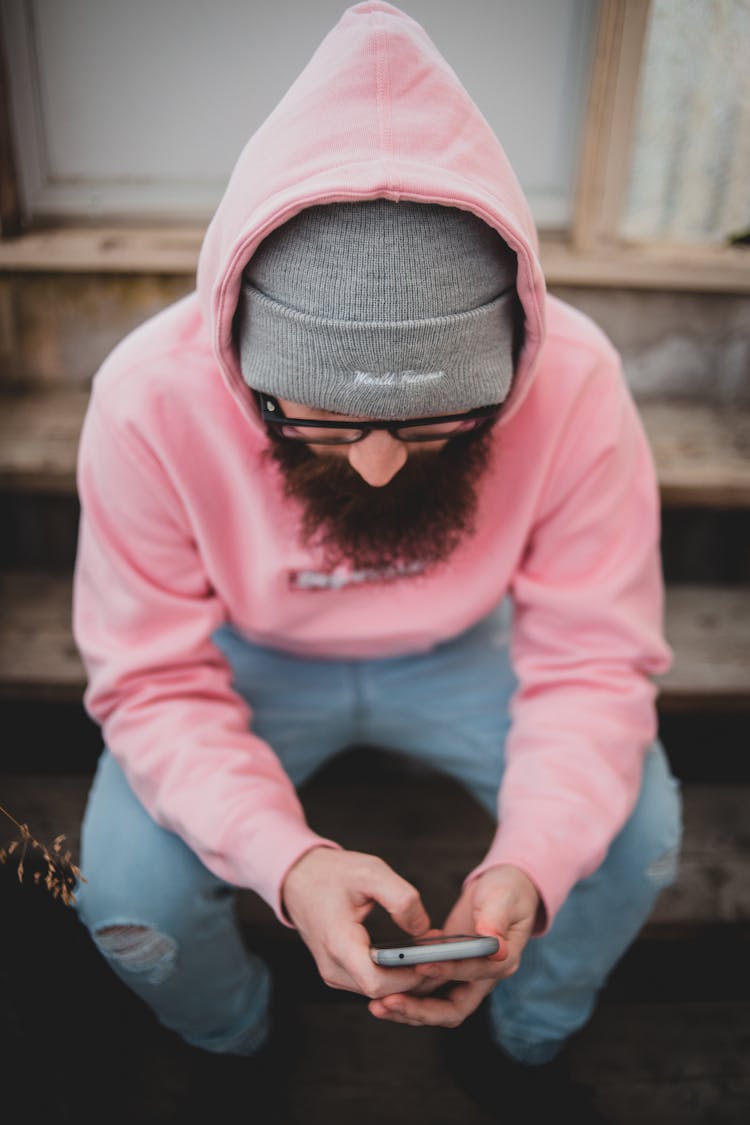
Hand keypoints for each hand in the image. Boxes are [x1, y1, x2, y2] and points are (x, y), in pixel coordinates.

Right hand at [282, 846, 432, 999]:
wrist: (298, 877)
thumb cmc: (333, 873)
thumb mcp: (371, 872)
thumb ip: (402, 899)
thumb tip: (423, 930)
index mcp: (339, 945)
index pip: (379, 983)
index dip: (411, 977)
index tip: (435, 958)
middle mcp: (333, 968)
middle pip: (383, 992)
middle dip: (416, 978)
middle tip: (445, 956)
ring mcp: (334, 973)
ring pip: (379, 991)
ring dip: (406, 978)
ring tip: (431, 953)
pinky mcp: (338, 971)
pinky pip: (371, 983)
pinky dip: (393, 974)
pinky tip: (412, 955)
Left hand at [368, 864, 539, 1027]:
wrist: (504, 892)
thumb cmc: (507, 892)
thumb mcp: (503, 898)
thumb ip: (496, 919)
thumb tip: (494, 944)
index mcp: (503, 962)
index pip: (473, 976)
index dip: (448, 972)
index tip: (420, 965)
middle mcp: (483, 978)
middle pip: (452, 1009)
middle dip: (420, 1011)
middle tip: (388, 1003)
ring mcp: (465, 978)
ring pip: (436, 1006)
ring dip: (409, 1008)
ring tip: (378, 1005)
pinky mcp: (449, 972)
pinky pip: (427, 991)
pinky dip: (408, 995)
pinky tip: (383, 991)